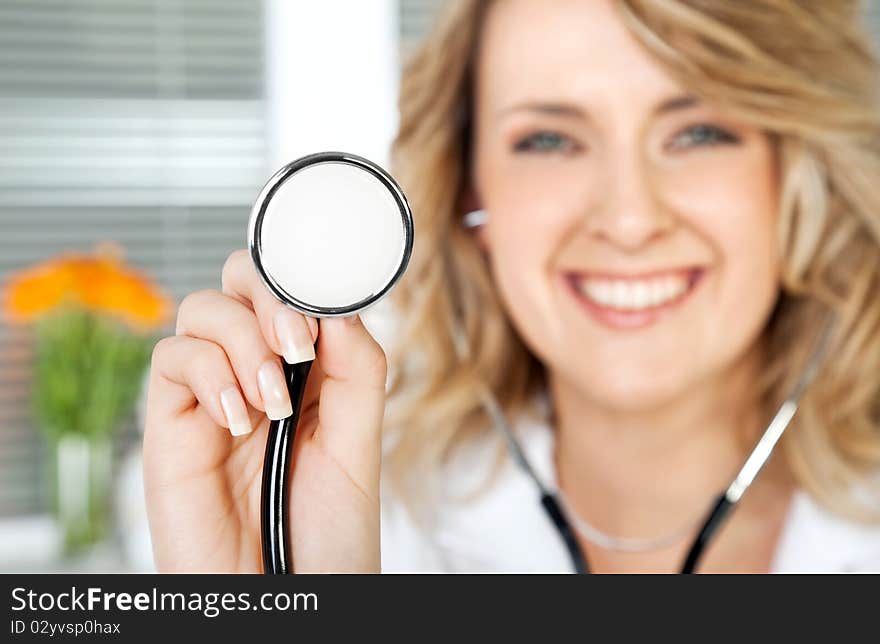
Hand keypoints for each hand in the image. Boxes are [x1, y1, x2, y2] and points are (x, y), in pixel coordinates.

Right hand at [143, 249, 386, 571]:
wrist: (287, 596)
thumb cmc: (327, 533)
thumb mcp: (360, 444)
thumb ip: (355, 371)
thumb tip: (335, 309)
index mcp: (305, 373)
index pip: (291, 293)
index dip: (302, 282)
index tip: (322, 308)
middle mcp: (255, 374)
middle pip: (239, 284)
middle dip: (268, 297)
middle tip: (296, 343)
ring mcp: (211, 395)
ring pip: (202, 311)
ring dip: (243, 343)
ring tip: (271, 403)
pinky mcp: (170, 425)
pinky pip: (171, 360)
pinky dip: (208, 375)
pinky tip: (237, 421)